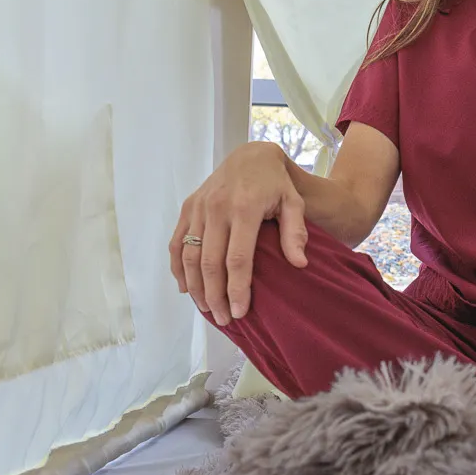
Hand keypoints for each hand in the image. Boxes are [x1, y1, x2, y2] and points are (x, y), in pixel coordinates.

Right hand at [170, 142, 308, 325]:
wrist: (250, 155)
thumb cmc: (276, 184)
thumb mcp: (294, 202)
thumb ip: (296, 232)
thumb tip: (299, 264)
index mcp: (244, 209)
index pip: (237, 259)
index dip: (236, 289)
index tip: (240, 312)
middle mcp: (216, 208)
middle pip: (209, 263)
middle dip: (215, 296)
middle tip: (224, 319)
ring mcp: (198, 207)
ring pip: (189, 256)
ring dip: (195, 287)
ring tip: (207, 309)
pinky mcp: (188, 207)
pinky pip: (176, 242)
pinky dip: (177, 268)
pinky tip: (186, 288)